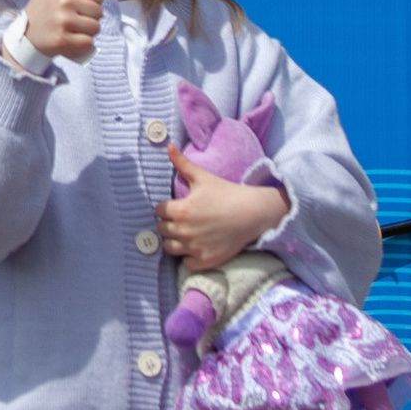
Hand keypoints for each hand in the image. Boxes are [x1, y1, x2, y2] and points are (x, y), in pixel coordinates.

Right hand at [20, 0, 102, 63]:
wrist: (25, 36)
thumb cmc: (40, 7)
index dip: (89, 3)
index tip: (73, 7)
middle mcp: (64, 2)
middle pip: (98, 13)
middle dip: (89, 19)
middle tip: (72, 20)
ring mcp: (64, 21)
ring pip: (95, 28)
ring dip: (87, 33)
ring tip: (71, 30)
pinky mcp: (63, 40)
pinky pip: (89, 43)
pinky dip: (83, 45)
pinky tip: (70, 41)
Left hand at [158, 149, 286, 270]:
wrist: (252, 213)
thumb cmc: (227, 193)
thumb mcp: (203, 177)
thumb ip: (182, 163)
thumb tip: (168, 146)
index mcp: (180, 210)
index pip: (158, 211)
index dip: (164, 208)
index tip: (174, 207)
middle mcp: (184, 231)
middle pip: (161, 230)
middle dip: (167, 224)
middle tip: (180, 220)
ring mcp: (194, 247)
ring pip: (169, 248)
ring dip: (174, 241)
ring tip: (185, 234)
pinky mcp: (205, 260)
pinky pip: (186, 263)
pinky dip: (188, 257)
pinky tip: (196, 246)